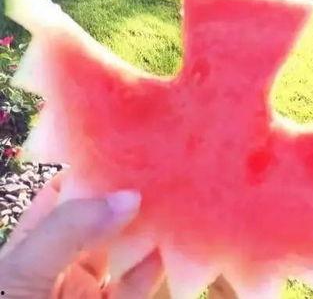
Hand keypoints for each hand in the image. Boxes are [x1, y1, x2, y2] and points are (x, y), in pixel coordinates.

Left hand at [0, 170, 164, 297]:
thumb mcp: (24, 269)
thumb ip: (71, 228)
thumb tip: (130, 196)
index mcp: (34, 241)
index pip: (65, 192)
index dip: (93, 167)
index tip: (127, 144)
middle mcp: (65, 259)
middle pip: (102, 217)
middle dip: (129, 193)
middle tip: (161, 165)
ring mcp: (89, 287)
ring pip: (125, 249)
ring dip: (149, 227)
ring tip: (173, 196)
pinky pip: (139, 285)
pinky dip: (156, 265)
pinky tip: (169, 243)